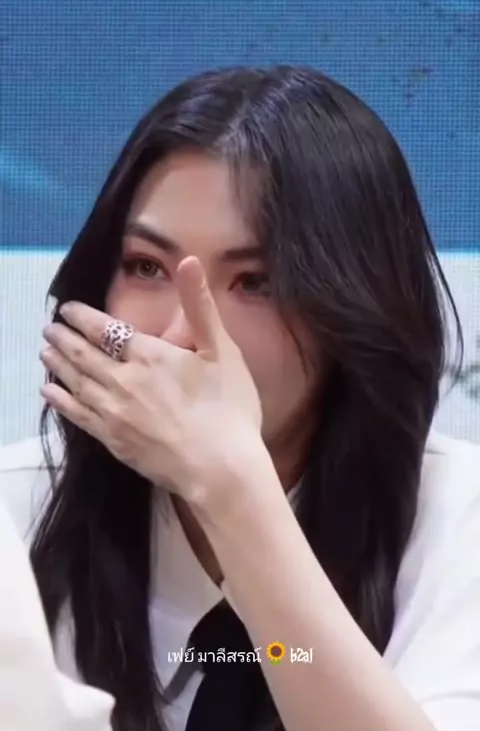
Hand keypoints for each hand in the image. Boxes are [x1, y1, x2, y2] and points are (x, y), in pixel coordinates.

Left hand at [40, 256, 263, 506]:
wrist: (221, 470)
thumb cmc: (229, 409)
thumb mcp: (223, 351)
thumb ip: (201, 306)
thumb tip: (188, 260)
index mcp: (149, 355)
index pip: (105, 329)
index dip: (83, 317)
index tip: (67, 310)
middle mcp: (123, 380)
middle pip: (83, 354)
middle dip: (64, 338)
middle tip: (49, 329)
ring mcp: (114, 412)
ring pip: (76, 382)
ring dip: (58, 365)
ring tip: (45, 352)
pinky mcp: (113, 441)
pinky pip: (78, 415)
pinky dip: (61, 401)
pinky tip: (50, 393)